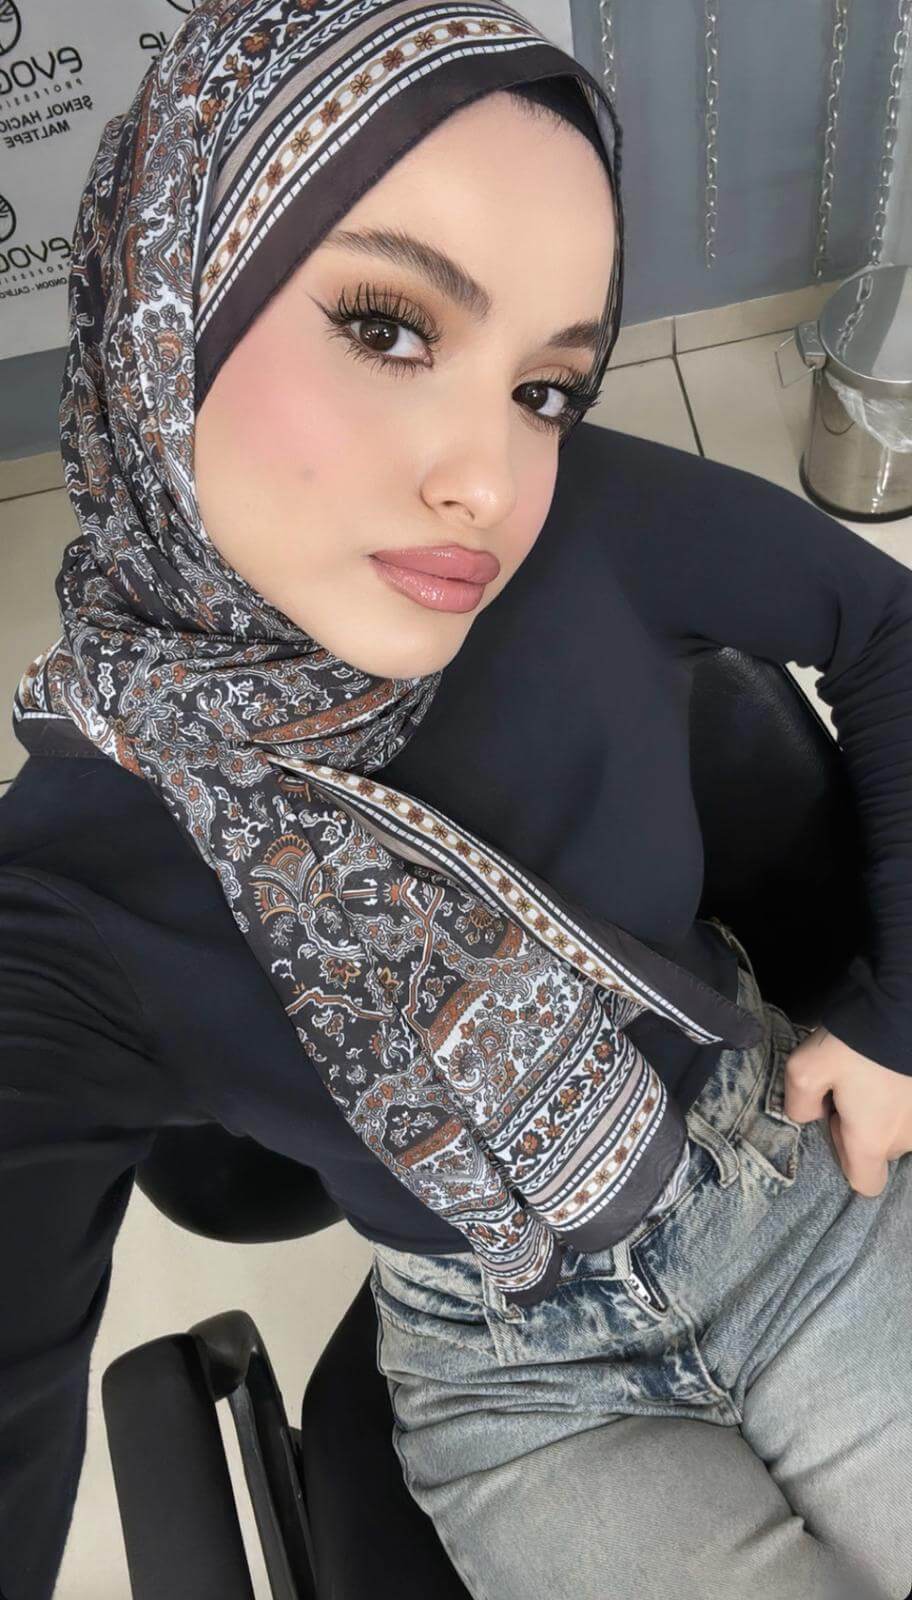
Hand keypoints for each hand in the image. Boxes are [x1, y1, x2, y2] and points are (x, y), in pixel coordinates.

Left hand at [784, 1026, 911, 1195]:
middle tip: (850, 1085)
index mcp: (874, 1140)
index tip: (839, 1120)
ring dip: (887, 1108)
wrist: (903, 1006)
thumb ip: (798, 1104)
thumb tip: (807, 1116)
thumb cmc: (853, 1043)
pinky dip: (903, 1094)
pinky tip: (891, 1068)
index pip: (866, 1184)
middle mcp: (907, 1137)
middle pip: (883, 1149)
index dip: (847, 1158)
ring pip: (902, 1126)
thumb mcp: (805, 1070)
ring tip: (874, 1072)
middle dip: (865, 1125)